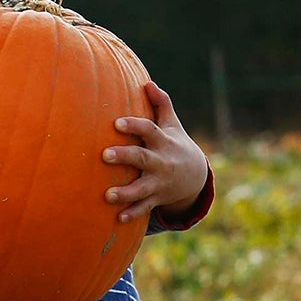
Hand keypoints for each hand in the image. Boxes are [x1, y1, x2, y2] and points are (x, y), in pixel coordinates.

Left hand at [104, 82, 208, 223]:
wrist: (196, 177)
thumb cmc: (175, 144)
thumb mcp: (172, 125)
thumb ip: (161, 104)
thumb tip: (147, 82)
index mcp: (162, 141)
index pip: (148, 130)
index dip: (134, 125)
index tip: (116, 122)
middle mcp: (161, 162)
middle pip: (142, 158)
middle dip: (124, 156)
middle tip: (104, 155)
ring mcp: (159, 182)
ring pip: (142, 188)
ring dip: (126, 193)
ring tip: (108, 195)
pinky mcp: (156, 198)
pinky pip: (144, 208)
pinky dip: (133, 213)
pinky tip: (118, 218)